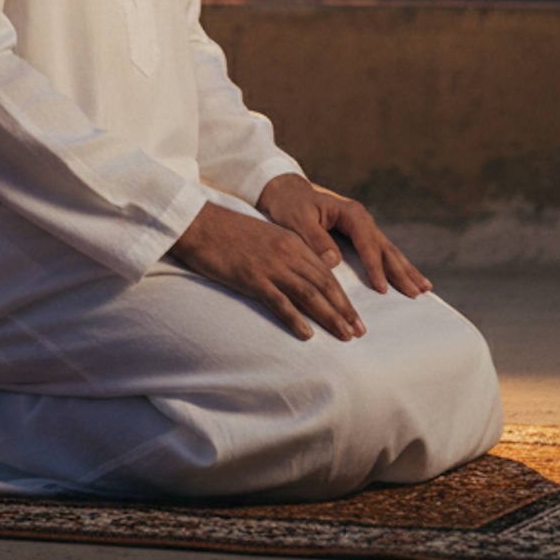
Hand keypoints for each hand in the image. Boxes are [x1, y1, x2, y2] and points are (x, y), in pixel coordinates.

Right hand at [166, 201, 366, 342]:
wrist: (200, 224)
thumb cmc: (228, 232)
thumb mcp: (264, 238)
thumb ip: (284, 254)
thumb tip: (298, 277)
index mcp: (292, 242)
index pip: (325, 273)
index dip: (343, 296)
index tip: (355, 315)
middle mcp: (287, 253)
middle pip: (324, 285)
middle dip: (344, 309)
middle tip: (359, 331)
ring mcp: (271, 266)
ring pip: (309, 294)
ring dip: (330, 316)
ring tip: (345, 335)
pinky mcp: (253, 278)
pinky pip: (279, 302)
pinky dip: (295, 319)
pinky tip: (307, 334)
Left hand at [256, 173, 433, 299]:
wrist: (284, 192)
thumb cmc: (289, 205)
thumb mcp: (296, 219)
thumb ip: (314, 239)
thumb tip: (333, 262)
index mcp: (350, 213)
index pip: (367, 243)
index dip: (374, 266)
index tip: (381, 289)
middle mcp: (361, 220)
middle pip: (386, 248)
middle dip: (401, 271)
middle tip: (416, 293)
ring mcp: (363, 228)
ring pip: (389, 251)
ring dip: (406, 270)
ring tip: (424, 288)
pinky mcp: (359, 237)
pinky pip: (380, 254)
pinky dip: (395, 267)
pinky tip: (408, 279)